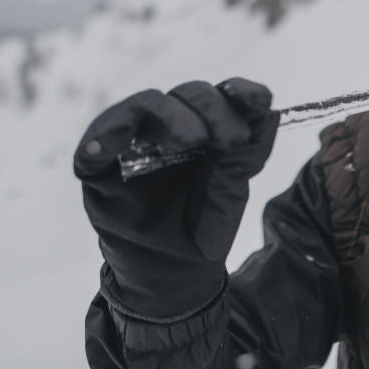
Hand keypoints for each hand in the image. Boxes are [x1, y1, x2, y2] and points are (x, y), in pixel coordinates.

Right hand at [74, 78, 279, 316]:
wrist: (166, 277)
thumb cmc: (198, 232)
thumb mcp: (229, 197)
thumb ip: (246, 158)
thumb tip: (269, 113)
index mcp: (207, 129)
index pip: (224, 95)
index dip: (242, 91)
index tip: (259, 101)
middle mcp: (170, 125)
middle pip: (191, 94)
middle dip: (213, 110)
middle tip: (229, 141)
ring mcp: (134, 138)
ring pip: (149, 103)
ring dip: (172, 116)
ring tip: (189, 140)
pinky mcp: (99, 160)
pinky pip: (99, 137)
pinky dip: (105, 135)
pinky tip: (109, 147)